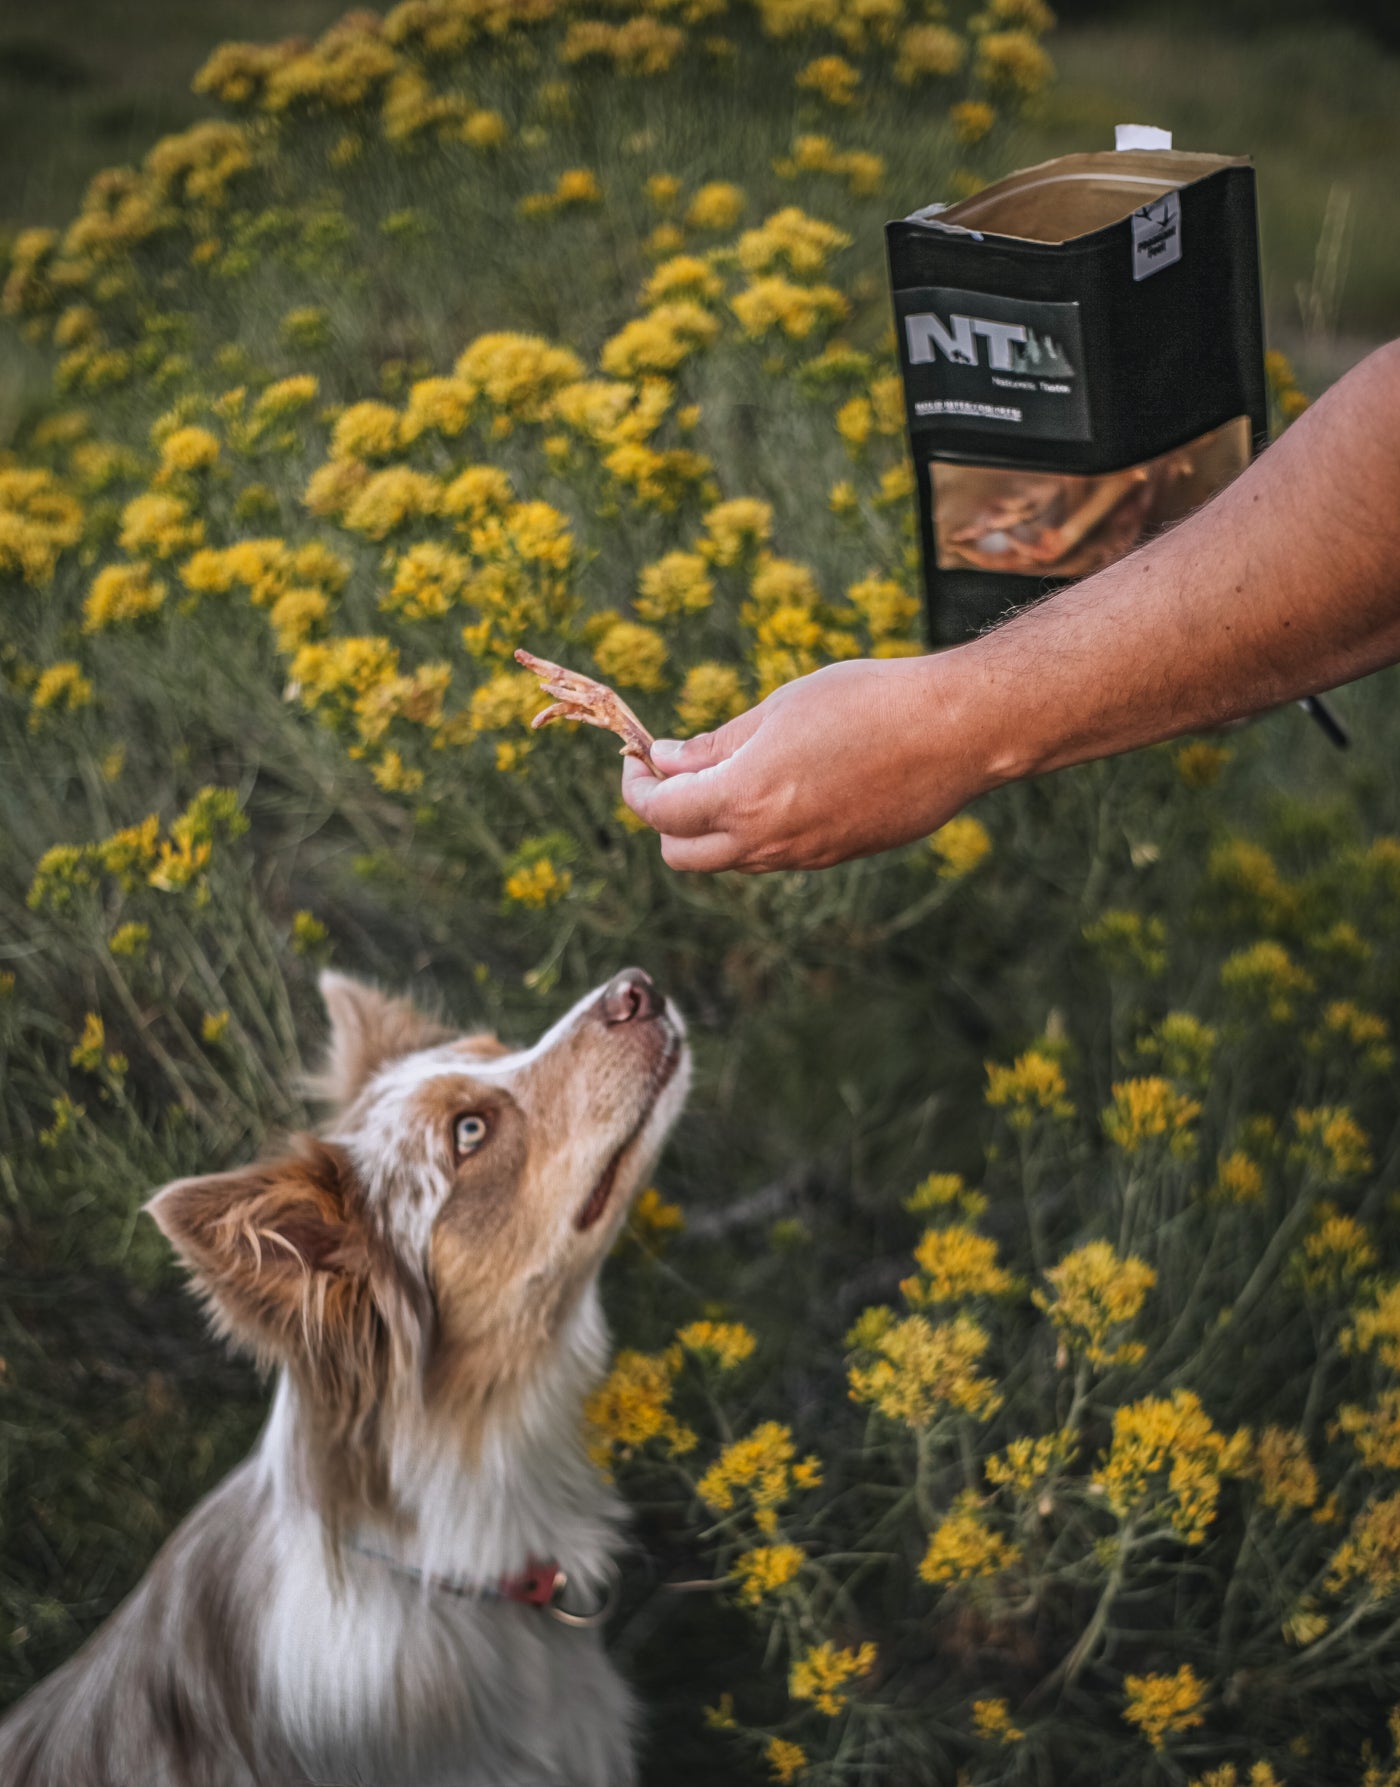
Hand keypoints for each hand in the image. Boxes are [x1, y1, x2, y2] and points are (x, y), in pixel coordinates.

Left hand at [620, 654, 989, 871]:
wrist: (957, 731)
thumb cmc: (868, 701)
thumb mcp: (780, 708)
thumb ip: (717, 744)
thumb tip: (668, 760)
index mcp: (744, 798)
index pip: (660, 813)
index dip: (637, 786)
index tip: (637, 758)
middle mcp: (769, 841)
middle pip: (683, 856)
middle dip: (665, 817)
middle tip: (674, 772)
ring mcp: (805, 856)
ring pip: (730, 860)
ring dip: (711, 826)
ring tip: (728, 773)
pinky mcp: (837, 856)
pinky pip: (775, 855)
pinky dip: (755, 830)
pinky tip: (779, 786)